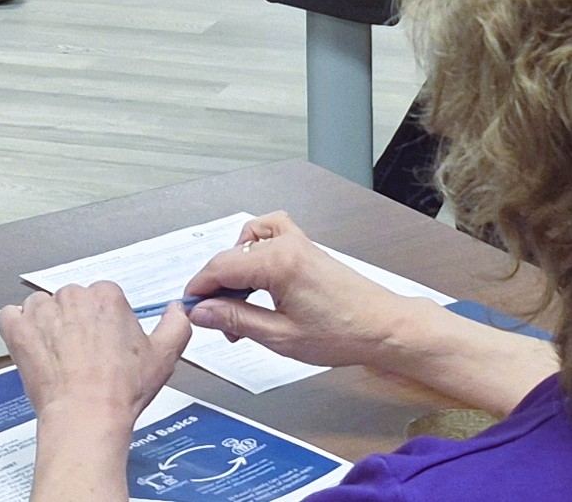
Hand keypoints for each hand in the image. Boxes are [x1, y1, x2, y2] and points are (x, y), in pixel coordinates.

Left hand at [1, 282, 191, 427]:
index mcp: (107, 295)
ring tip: (56, 356)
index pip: (101, 299)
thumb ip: (176, 325)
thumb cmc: (120, 390)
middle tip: (81, 355)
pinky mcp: (18, 329)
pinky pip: (10, 317)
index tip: (103, 344)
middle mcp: (73, 296)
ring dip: (45, 325)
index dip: (102, 324)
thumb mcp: (165, 356)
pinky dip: (17, 329)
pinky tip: (30, 347)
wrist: (87, 415)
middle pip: (71, 301)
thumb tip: (177, 309)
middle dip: (74, 323)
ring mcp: (42, 311)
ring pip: (40, 307)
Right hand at [180, 213, 418, 370]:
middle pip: (231, 255)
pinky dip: (255, 250)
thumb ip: (236, 320)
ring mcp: (298, 241)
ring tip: (238, 304)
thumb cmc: (341, 333)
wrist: (383, 327)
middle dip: (217, 288)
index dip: (198, 289)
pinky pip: (270, 235)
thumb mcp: (279, 336)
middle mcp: (286, 243)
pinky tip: (257, 279)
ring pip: (248, 242)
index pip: (220, 266)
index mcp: (278, 262)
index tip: (188, 309)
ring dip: (234, 269)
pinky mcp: (306, 248)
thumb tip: (201, 312)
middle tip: (219, 323)